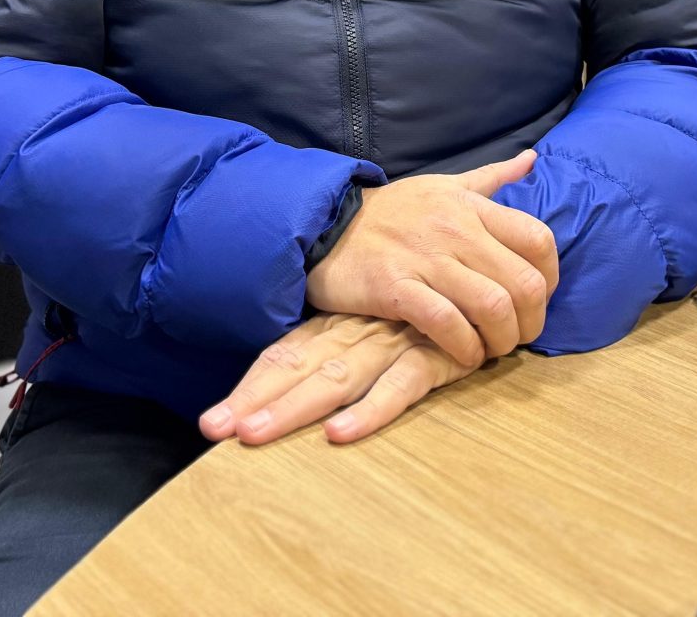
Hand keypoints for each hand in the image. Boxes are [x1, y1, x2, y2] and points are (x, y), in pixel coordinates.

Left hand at [199, 313, 478, 445]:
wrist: (486, 263)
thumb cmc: (429, 292)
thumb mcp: (379, 309)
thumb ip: (341, 332)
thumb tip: (291, 366)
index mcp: (339, 324)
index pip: (286, 356)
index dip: (249, 389)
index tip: (210, 424)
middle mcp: (356, 334)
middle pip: (297, 370)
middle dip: (256, 403)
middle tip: (214, 430)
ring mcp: (391, 344)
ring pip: (335, 380)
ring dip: (294, 409)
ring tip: (252, 434)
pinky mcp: (432, 356)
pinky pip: (400, 385)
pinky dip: (371, 409)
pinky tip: (340, 433)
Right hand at [304, 149, 557, 367]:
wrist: (324, 224)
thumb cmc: (391, 211)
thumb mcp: (443, 185)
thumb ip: (490, 178)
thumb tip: (531, 158)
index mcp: (471, 206)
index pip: (539, 240)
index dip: (550, 278)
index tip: (536, 300)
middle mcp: (456, 230)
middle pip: (525, 283)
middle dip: (531, 321)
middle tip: (516, 336)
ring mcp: (426, 259)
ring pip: (493, 307)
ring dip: (501, 340)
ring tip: (490, 349)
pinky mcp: (395, 287)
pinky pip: (447, 324)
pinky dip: (464, 348)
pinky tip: (462, 355)